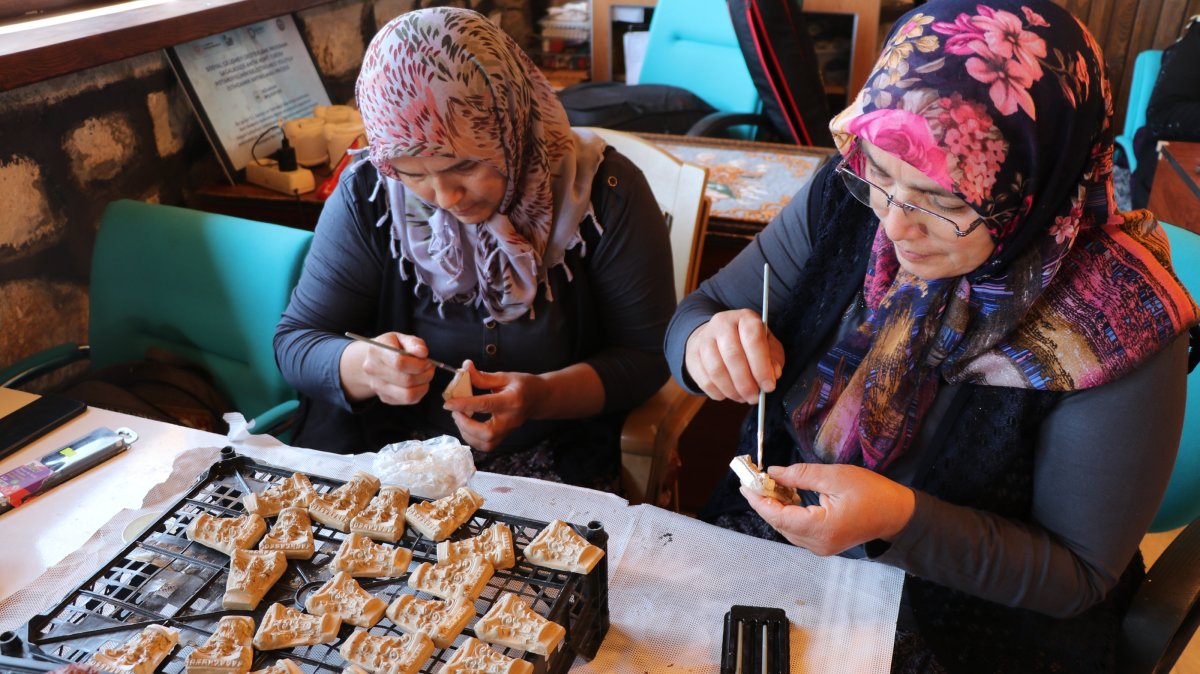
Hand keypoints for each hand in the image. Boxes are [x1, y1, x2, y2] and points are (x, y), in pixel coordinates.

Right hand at [340, 331, 435, 404]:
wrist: (374, 360)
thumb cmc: (391, 347)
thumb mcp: (401, 338)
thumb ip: (413, 343)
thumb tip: (423, 353)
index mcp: (376, 352)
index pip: (399, 363)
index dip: (419, 364)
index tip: (427, 360)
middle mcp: (373, 371)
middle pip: (406, 380)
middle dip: (425, 374)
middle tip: (430, 367)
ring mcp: (378, 387)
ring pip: (408, 394)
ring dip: (424, 385)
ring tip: (426, 375)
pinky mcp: (385, 398)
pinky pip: (409, 400)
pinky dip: (419, 392)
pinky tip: (419, 382)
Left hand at [442, 361, 542, 450]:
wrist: (538, 399)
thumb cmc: (522, 386)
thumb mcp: (505, 376)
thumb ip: (483, 376)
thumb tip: (464, 369)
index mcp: (511, 401)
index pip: (485, 404)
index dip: (464, 404)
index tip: (448, 403)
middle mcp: (510, 420)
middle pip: (486, 432)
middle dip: (465, 424)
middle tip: (455, 411)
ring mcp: (507, 432)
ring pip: (484, 443)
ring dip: (466, 432)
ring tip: (460, 417)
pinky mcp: (503, 438)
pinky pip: (485, 446)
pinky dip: (471, 438)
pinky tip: (467, 426)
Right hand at [684, 309, 784, 402]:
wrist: (717, 336)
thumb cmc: (748, 343)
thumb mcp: (767, 344)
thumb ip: (774, 358)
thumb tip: (773, 374)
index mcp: (745, 318)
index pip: (753, 339)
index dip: (762, 366)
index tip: (768, 386)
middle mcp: (722, 323)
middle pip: (733, 356)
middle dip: (746, 383)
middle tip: (754, 397)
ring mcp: (704, 338)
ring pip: (716, 370)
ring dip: (732, 390)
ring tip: (742, 397)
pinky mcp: (693, 354)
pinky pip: (704, 379)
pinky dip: (718, 392)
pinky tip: (728, 394)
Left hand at [741, 463, 914, 555]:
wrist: (897, 514)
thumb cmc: (872, 492)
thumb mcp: (835, 476)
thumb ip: (800, 476)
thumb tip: (773, 473)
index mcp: (821, 529)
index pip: (778, 516)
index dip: (759, 500)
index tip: (745, 484)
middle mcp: (817, 544)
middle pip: (780, 524)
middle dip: (764, 502)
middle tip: (753, 480)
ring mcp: (820, 547)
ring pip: (787, 528)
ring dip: (775, 508)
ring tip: (767, 485)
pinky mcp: (824, 544)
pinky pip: (797, 530)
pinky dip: (788, 514)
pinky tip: (786, 496)